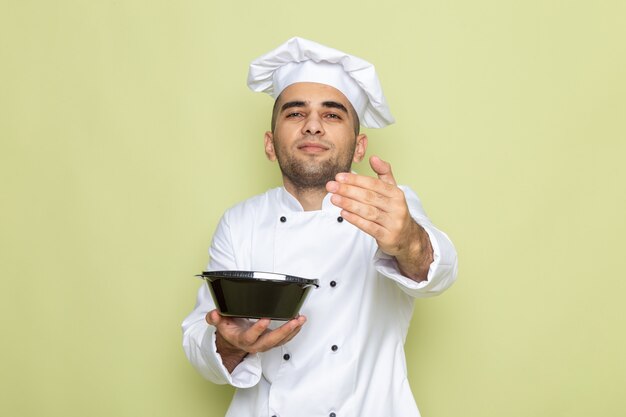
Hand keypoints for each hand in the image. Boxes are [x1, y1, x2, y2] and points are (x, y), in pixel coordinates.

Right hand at [206, 310, 305, 371]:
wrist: (233, 343)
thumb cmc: (229, 330)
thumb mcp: (219, 324)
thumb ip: (214, 318)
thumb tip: (213, 314)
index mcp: (242, 340)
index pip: (250, 336)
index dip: (258, 329)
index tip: (266, 319)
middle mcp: (255, 345)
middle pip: (271, 341)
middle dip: (284, 331)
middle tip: (294, 321)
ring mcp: (265, 344)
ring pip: (280, 341)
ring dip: (292, 331)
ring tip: (301, 319)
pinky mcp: (272, 342)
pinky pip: (284, 339)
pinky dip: (294, 331)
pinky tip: (299, 322)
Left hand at [326, 155, 432, 280]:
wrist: (407, 237)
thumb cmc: (394, 210)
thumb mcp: (393, 190)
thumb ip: (384, 173)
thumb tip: (373, 157)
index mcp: (397, 194)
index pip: (374, 184)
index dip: (356, 180)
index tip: (339, 177)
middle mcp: (397, 207)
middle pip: (369, 197)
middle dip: (348, 191)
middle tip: (331, 186)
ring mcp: (393, 223)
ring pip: (368, 211)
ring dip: (348, 204)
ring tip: (333, 198)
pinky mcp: (387, 237)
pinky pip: (369, 227)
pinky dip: (355, 219)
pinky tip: (343, 213)